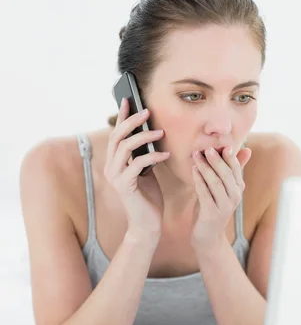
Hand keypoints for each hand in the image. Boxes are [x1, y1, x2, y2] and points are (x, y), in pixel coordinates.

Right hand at [103, 99, 169, 240]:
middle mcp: (111, 167)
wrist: (147, 225)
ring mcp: (116, 177)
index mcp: (115, 162)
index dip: (122, 116)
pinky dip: (152, 157)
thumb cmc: (149, 198)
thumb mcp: (147, 171)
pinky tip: (166, 155)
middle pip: (118, 136)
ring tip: (161, 132)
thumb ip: (144, 155)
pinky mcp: (124, 186)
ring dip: (144, 137)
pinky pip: (137, 165)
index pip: (117, 134)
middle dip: (132, 121)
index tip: (129, 99)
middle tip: (147, 111)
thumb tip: (152, 134)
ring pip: (125, 147)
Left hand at [189, 146, 251, 251]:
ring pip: (215, 182)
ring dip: (205, 167)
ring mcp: (224, 206)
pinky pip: (205, 193)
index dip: (229, 156)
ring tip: (196, 155)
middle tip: (207, 148)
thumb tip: (247, 149)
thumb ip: (231, 170)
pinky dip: (199, 180)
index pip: (236, 169)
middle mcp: (235, 197)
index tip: (221, 145)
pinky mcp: (212, 213)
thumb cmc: (213, 208)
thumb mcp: (223, 188)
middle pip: (226, 174)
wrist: (207, 237)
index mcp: (238, 189)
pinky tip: (193, 170)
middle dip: (216, 160)